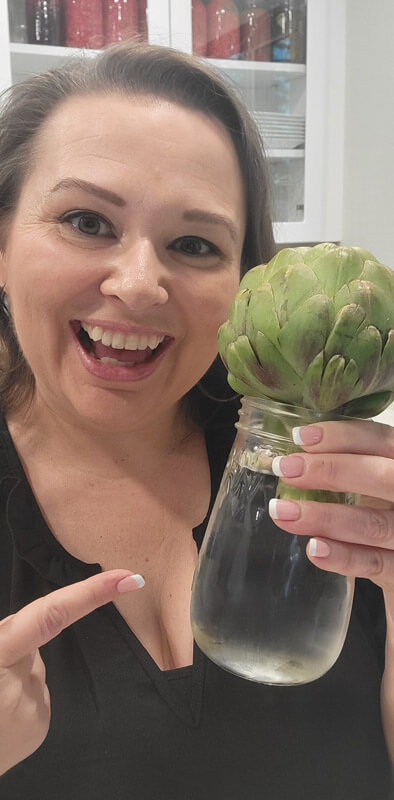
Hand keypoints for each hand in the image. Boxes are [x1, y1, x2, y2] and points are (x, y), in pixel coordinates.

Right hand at [0, 569, 143, 775]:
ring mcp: (33, 705)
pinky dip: (21, 697)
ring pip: (34, 670)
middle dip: (16, 648)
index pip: (52, 615)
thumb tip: (24, 628)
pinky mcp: (40, 725)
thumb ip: (4, 634)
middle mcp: (20, 680)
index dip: (91, 593)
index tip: (128, 579)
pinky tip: (1, 715)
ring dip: (15, 677)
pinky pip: (37, 694)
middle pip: (34, 643)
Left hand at [268, 418, 393, 590]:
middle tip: (286, 470)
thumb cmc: (384, 510)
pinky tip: (313, 548)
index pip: (383, 441)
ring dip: (323, 517)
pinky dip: (342, 556)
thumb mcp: (374, 480)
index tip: (301, 437)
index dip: (344, 436)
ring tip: (282, 511)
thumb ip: (350, 465)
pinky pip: (373, 563)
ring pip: (372, 524)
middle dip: (330, 470)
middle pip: (382, 477)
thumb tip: (294, 457)